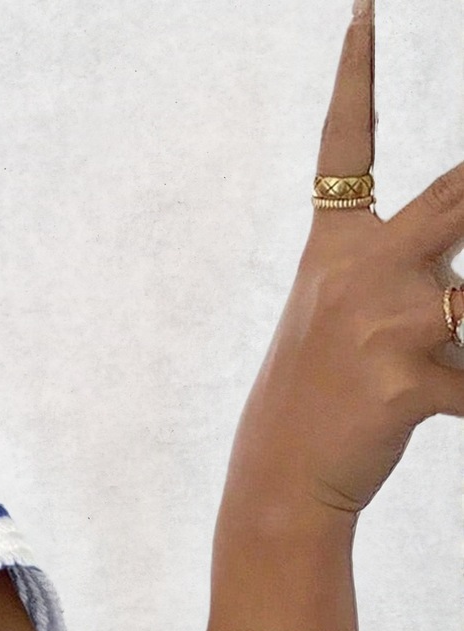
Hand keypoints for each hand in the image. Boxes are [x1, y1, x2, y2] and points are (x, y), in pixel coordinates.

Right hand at [224, 0, 463, 526]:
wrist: (281, 486)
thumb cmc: (320, 401)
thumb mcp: (346, 319)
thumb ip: (413, 267)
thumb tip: (459, 260)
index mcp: (335, 249)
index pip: (344, 144)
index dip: (356, 71)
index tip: (365, 7)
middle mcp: (360, 273)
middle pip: (460, 194)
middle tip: (453, 260)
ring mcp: (383, 326)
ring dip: (463, 330)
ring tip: (423, 359)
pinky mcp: (409, 381)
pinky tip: (443, 412)